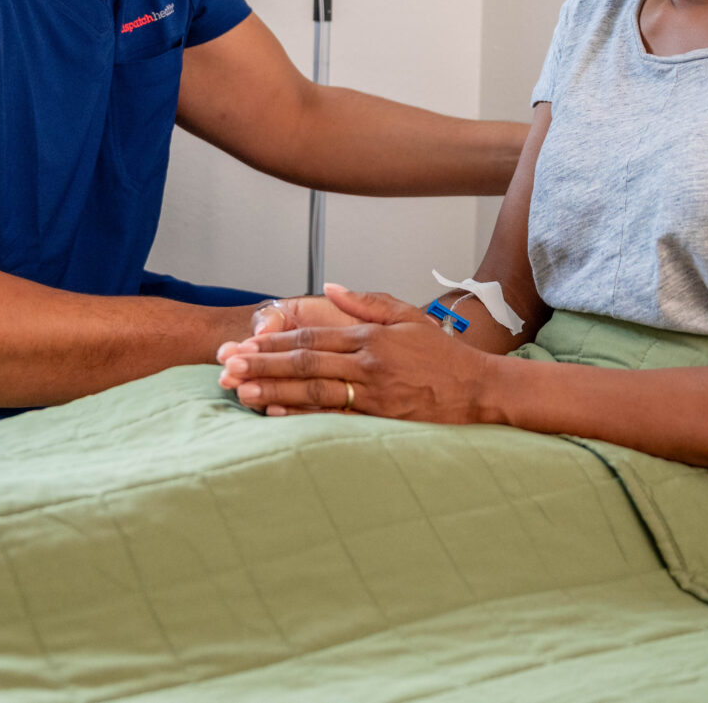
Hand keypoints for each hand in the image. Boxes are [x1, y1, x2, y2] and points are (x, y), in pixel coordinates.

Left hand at [216, 283, 496, 423]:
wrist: (481, 389)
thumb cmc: (444, 355)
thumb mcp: (409, 317)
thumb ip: (368, 302)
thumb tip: (332, 286)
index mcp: (371, 337)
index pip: (312, 338)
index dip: (273, 342)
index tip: (242, 343)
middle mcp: (368, 364)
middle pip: (305, 364)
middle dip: (262, 364)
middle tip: (226, 366)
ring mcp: (373, 394)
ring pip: (314, 392)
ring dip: (274, 392)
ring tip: (240, 391)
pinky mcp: (380, 420)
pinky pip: (335, 418)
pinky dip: (304, 418)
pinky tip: (276, 417)